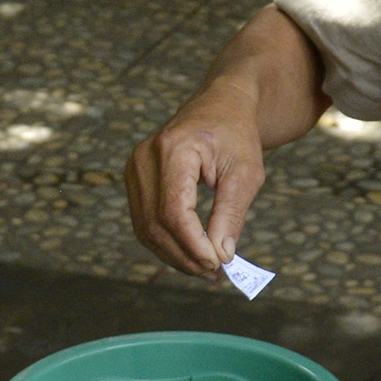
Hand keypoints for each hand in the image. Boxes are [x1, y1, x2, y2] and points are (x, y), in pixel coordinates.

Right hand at [127, 91, 264, 280]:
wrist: (219, 107)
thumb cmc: (235, 136)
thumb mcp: (245, 172)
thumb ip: (231, 213)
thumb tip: (221, 255)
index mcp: (174, 149)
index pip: (174, 210)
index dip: (193, 244)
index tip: (218, 264)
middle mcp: (145, 157)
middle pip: (155, 224)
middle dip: (184, 256)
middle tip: (215, 273)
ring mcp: (134, 168)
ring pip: (145, 229)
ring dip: (174, 255)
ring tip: (205, 269)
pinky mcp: (134, 180)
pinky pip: (144, 222)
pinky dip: (166, 244)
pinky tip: (190, 253)